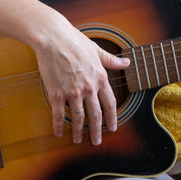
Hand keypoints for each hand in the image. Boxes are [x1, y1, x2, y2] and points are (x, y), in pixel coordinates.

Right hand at [0, 0, 129, 147]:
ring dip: (79, 131)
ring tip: (78, 140)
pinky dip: (59, 125)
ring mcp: (72, 92)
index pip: (110, 103)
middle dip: (97, 131)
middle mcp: (88, 87)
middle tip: (96, 141)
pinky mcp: (56, 93)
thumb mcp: (97, 50)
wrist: (53, 38)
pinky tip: (59, 132)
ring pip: (78, 117)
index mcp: (100, 77)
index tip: (113, 127)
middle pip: (95, 115)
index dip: (112, 117)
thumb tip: (127, 62)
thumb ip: (111, 60)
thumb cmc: (74, 41)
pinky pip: (59, 114)